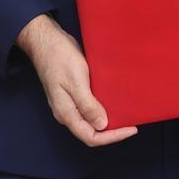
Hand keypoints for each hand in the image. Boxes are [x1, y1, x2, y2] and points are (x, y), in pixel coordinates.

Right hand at [16, 13, 137, 146]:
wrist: (47, 41)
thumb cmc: (59, 59)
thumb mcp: (76, 81)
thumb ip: (88, 105)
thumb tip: (102, 126)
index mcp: (66, 113)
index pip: (91, 136)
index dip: (112, 137)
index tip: (131, 128)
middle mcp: (67, 112)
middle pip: (91, 131)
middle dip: (111, 131)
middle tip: (131, 123)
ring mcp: (69, 103)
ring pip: (91, 120)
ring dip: (108, 120)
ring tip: (126, 114)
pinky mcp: (73, 92)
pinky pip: (90, 107)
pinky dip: (103, 108)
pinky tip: (114, 101)